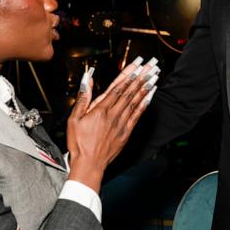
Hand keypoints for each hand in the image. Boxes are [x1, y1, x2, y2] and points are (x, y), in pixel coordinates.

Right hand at [66, 61, 155, 191]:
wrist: (89, 164)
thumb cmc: (80, 143)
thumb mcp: (75, 119)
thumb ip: (83, 98)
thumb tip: (87, 81)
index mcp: (101, 110)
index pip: (118, 88)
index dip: (129, 75)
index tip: (137, 66)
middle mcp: (113, 115)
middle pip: (129, 92)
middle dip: (141, 77)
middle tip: (151, 66)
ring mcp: (121, 124)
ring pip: (135, 101)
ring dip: (145, 87)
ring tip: (154, 76)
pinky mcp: (126, 132)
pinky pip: (137, 115)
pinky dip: (144, 104)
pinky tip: (150, 95)